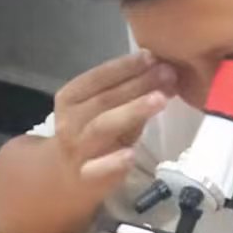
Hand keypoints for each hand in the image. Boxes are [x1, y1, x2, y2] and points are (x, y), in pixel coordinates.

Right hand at [50, 51, 175, 191]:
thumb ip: (132, 93)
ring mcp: (77, 149)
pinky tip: (131, 154)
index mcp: (71, 97)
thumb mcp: (107, 109)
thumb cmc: (93, 132)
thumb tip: (166, 70)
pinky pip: (98, 169)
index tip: (153, 56)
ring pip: (102, 127)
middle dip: (138, 84)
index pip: (97, 77)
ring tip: (160, 100)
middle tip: (168, 73)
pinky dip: (113, 162)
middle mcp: (70, 121)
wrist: (65, 175)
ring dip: (132, 111)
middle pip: (104, 99)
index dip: (125, 66)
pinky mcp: (86, 176)